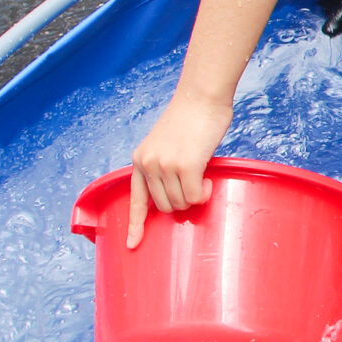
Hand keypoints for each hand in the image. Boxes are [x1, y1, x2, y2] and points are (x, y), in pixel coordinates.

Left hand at [127, 87, 231, 245]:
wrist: (201, 97)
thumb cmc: (192, 118)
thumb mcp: (168, 144)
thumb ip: (166, 166)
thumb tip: (178, 192)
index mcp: (140, 160)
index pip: (135, 199)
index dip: (136, 224)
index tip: (133, 244)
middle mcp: (148, 164)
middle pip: (165, 207)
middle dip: (182, 201)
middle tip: (195, 183)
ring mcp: (165, 166)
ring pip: (180, 204)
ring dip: (195, 197)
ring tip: (202, 175)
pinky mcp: (185, 166)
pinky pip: (195, 197)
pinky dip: (204, 193)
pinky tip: (208, 179)